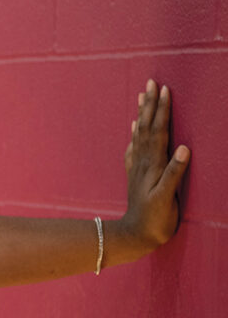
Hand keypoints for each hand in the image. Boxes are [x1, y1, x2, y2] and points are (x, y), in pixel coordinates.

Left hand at [116, 80, 189, 255]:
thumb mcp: (167, 197)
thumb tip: (184, 147)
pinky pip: (134, 149)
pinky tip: (133, 126)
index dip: (162, 110)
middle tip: (151, 82)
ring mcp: (138, 167)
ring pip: (140, 134)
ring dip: (142, 114)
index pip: (158, 131)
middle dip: (150, 104)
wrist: (135, 235)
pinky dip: (135, 135)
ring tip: (141, 96)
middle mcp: (143, 162)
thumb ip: (175, 172)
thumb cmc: (154, 218)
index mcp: (153, 164)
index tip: (164, 89)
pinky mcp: (136, 175)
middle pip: (147, 127)